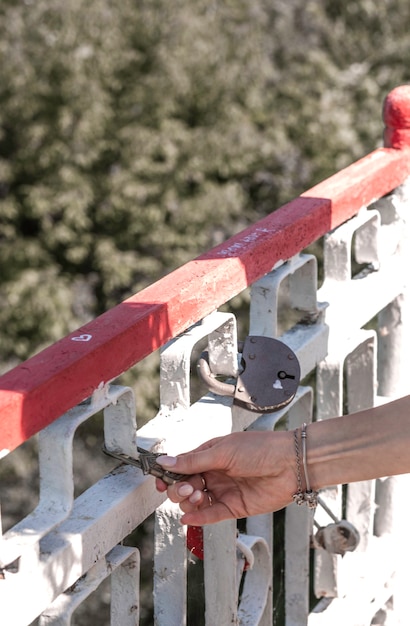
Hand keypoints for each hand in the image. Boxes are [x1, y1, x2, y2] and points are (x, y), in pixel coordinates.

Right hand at [155, 430, 296, 524]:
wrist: (291, 465)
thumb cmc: (260, 449)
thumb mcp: (223, 452)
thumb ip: (193, 461)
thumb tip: (164, 461)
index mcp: (210, 454)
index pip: (182, 465)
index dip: (169, 474)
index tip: (159, 481)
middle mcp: (215, 472)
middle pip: (185, 484)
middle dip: (179, 488)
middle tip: (188, 487)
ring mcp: (224, 490)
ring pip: (195, 501)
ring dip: (189, 501)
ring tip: (196, 496)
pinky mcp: (234, 507)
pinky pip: (211, 514)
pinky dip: (198, 517)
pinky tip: (187, 517)